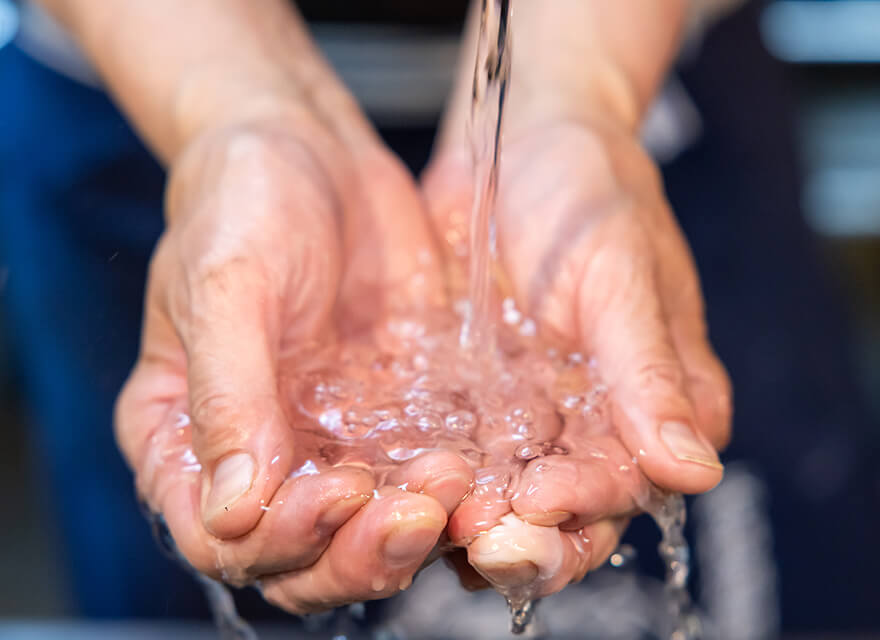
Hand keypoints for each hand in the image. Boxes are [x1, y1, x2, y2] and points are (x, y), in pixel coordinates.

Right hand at [115, 113, 473, 613]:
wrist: (311, 150)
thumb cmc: (242, 201)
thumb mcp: (225, 284)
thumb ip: (227, 393)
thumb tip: (236, 507)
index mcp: (183, 436)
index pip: (220, 537)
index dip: (277, 540)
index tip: (335, 494)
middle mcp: (254, 456)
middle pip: (298, 559)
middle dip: (356, 552)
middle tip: (414, 512)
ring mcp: (325, 445)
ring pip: (362, 535)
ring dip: (409, 533)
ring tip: (455, 486)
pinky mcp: (386, 422)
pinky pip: (415, 481)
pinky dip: (447, 492)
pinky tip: (478, 468)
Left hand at [422, 117, 730, 594]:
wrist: (519, 138)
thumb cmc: (591, 188)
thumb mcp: (624, 273)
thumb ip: (652, 373)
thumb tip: (694, 471)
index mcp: (651, 405)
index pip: (628, 484)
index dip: (588, 505)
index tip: (543, 499)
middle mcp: (589, 425)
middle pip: (563, 515)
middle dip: (524, 537)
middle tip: (479, 535)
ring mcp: (523, 418)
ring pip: (499, 498)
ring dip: (466, 520)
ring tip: (430, 519)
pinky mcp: (466, 402)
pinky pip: (447, 454)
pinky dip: (425, 479)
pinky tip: (395, 487)